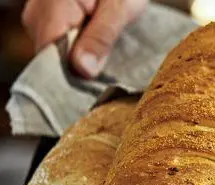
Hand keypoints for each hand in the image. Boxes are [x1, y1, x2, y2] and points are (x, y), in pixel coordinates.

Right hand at [22, 0, 147, 77]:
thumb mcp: (119, 8)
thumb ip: (101, 37)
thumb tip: (83, 69)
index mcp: (52, 9)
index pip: (50, 59)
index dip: (73, 77)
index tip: (95, 87)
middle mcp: (37, 13)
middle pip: (51, 58)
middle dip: (79, 69)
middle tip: (107, 70)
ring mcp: (39, 14)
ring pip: (55, 51)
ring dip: (80, 58)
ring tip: (105, 53)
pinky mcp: (48, 15)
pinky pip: (58, 41)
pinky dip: (77, 48)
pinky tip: (96, 46)